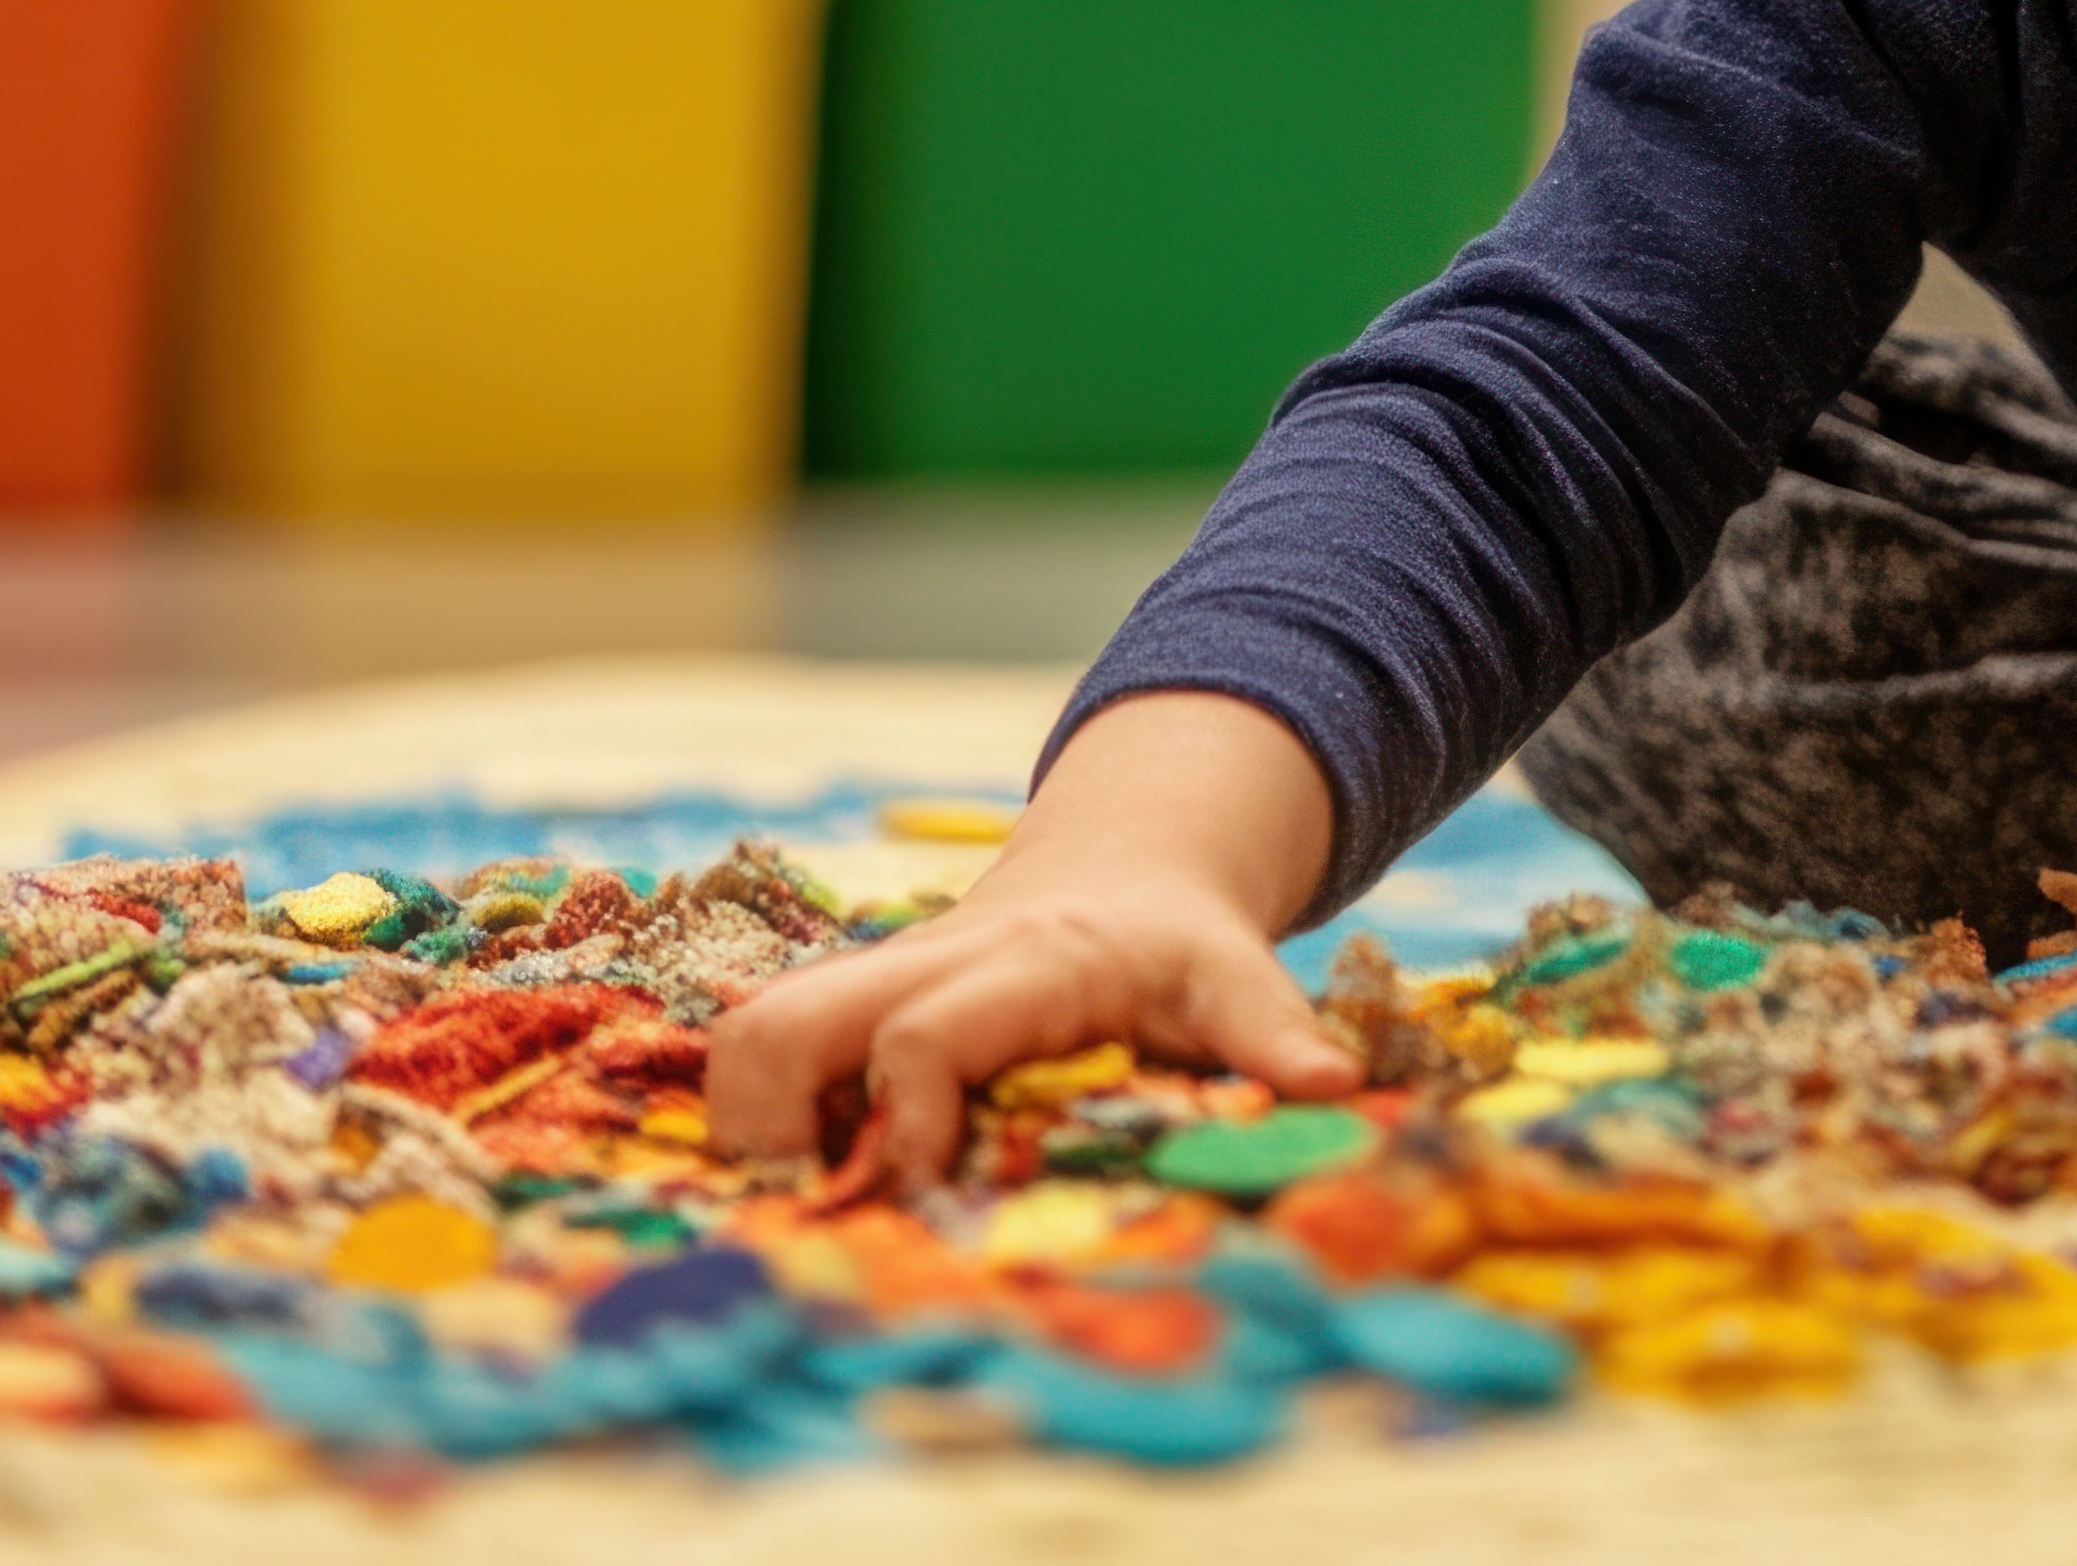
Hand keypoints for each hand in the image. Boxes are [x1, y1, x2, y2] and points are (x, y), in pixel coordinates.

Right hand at [703, 692, 1354, 1184]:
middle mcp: (930, 969)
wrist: (1132, 866)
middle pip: (791, 1018)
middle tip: (798, 1208)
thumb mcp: (1236, 973)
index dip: (908, 1108)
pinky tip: (785, 1184)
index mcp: (1024, 966)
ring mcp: (880, 986)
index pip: (927, 1031)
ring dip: (743, 1117)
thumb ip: (1274, 1030)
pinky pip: (769, 1044)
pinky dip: (751, 1112)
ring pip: (755, 1025)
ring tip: (784, 1204)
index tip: (920, 1182)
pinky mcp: (856, 1008)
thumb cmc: (1181, 941)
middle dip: (767, 1116)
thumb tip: (1333, 1084)